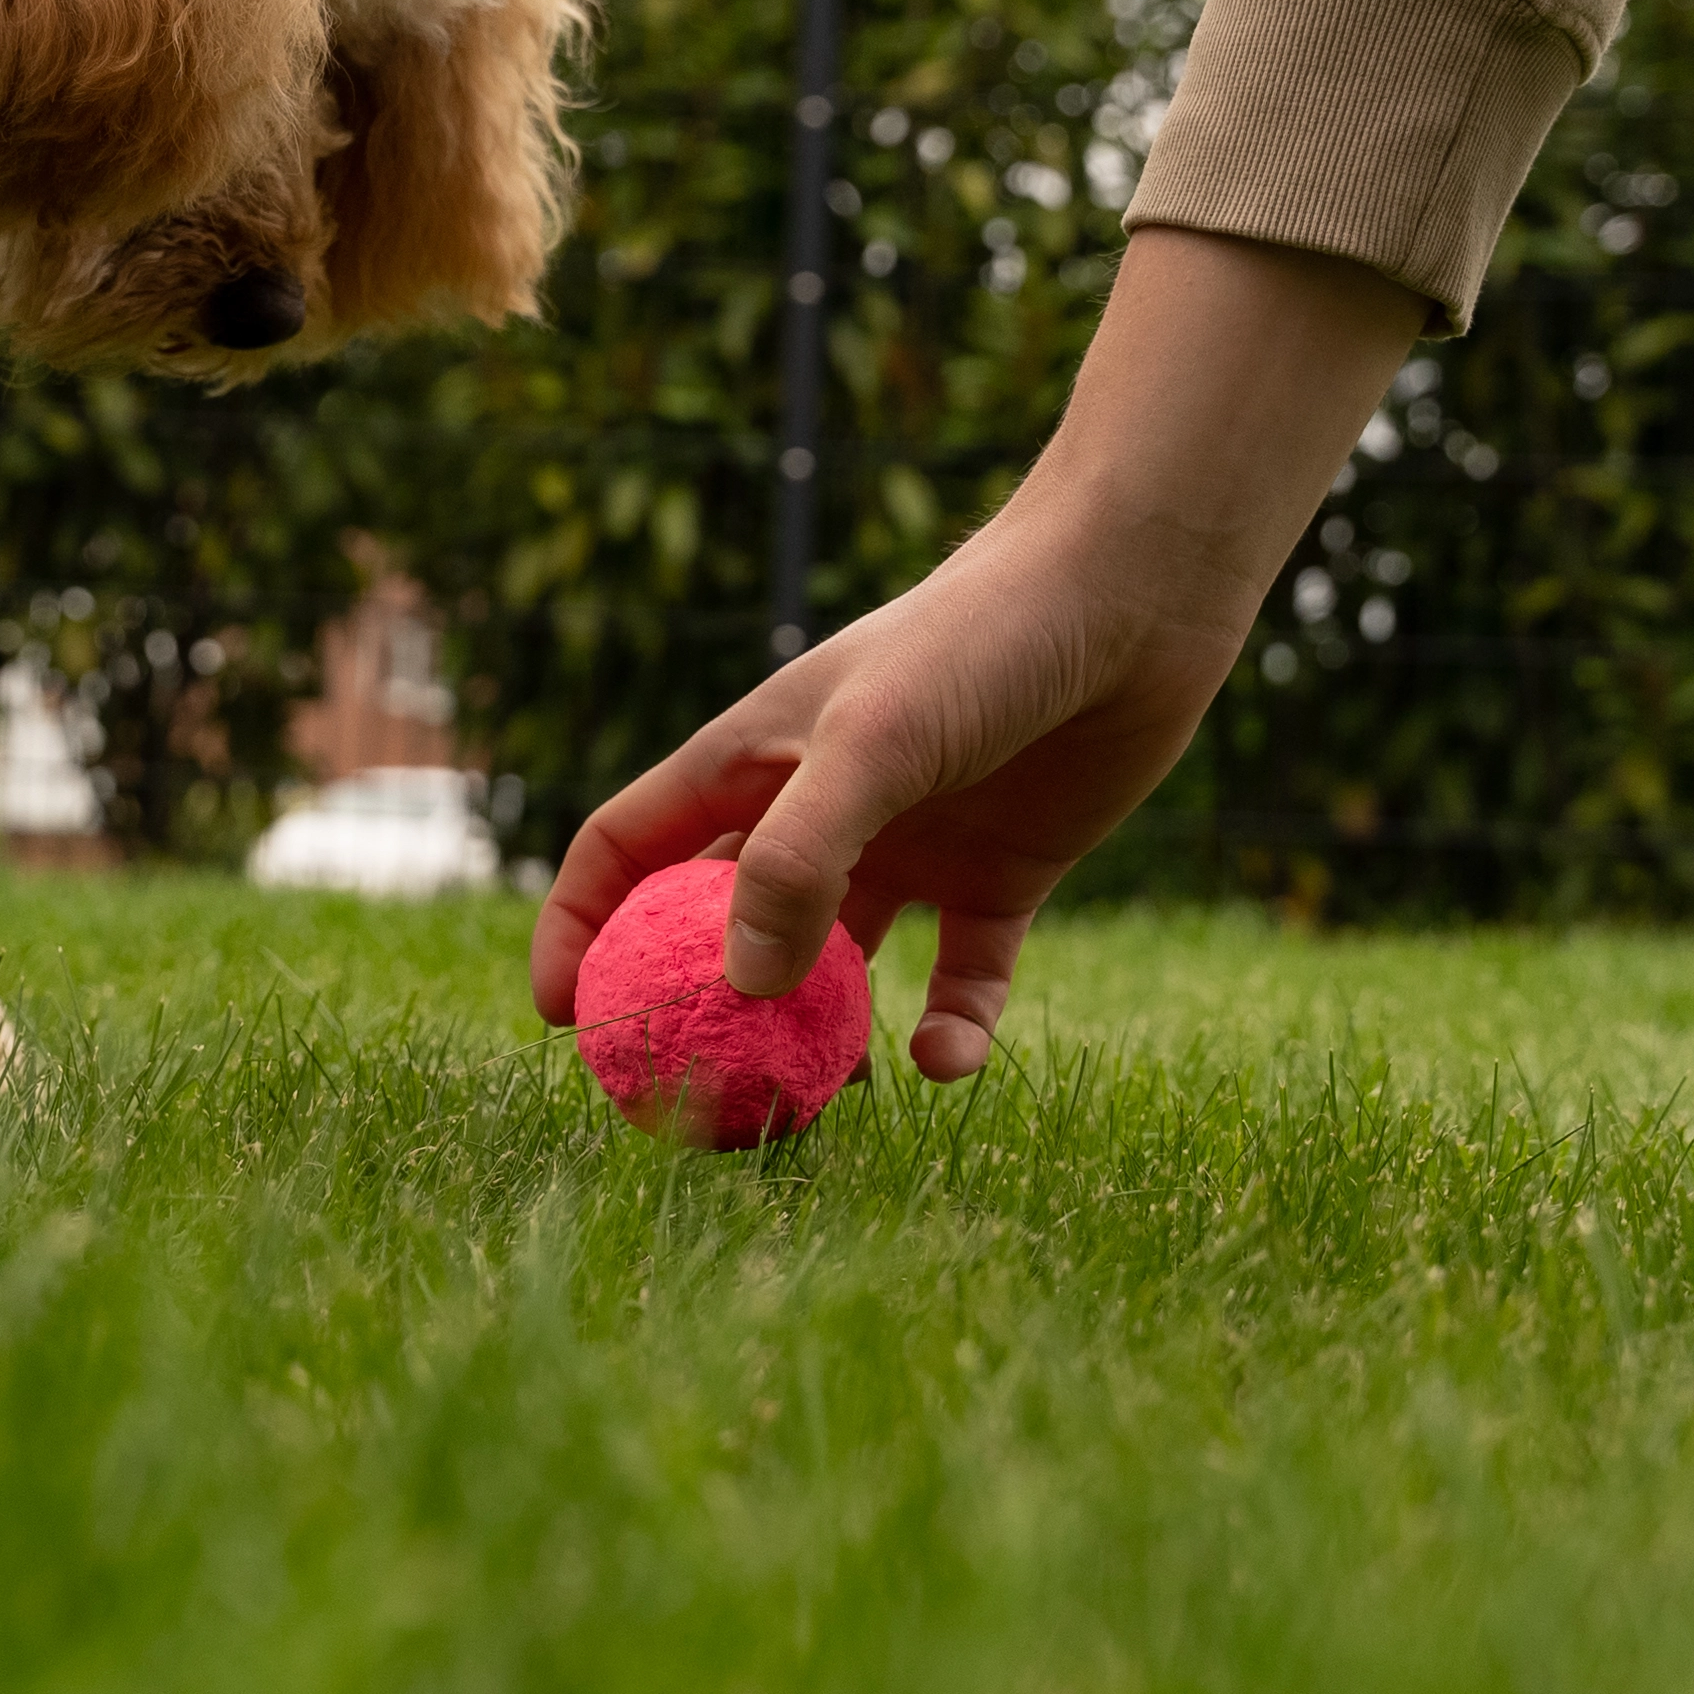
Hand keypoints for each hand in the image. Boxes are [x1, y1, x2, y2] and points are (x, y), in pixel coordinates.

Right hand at [530, 227, 1421, 1079]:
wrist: (1131, 597)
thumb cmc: (981, 641)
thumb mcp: (870, 745)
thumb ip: (798, 861)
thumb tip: (744, 985)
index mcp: (754, 761)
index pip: (629, 849)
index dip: (582, 926)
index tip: (563, 1017)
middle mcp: (819, 810)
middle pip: (724, 926)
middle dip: (702, 1010)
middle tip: (692, 1095)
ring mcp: (907, 848)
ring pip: (838, 970)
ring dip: (826, 1037)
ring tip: (828, 1095)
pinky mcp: (998, 878)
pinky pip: (957, 980)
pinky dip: (947, 1031)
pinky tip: (943, 1062)